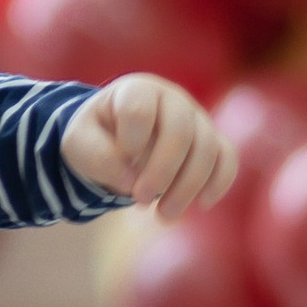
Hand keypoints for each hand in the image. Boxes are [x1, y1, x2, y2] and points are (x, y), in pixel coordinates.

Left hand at [62, 74, 238, 220]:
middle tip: (142, 200)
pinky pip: (227, 158)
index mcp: (136, 90)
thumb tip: (131, 182)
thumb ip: (98, 158)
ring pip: (206, 148)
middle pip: (180, 131)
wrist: (115, 140)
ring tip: (165, 215)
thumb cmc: (97, 137)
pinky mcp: (211, 141)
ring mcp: (196, 118)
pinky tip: (202, 204)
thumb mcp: (80, 144)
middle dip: (162, 172)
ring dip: (188, 187)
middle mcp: (172, 98)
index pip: (139, 109)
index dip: (132, 139)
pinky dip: (219, 182)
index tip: (122, 159)